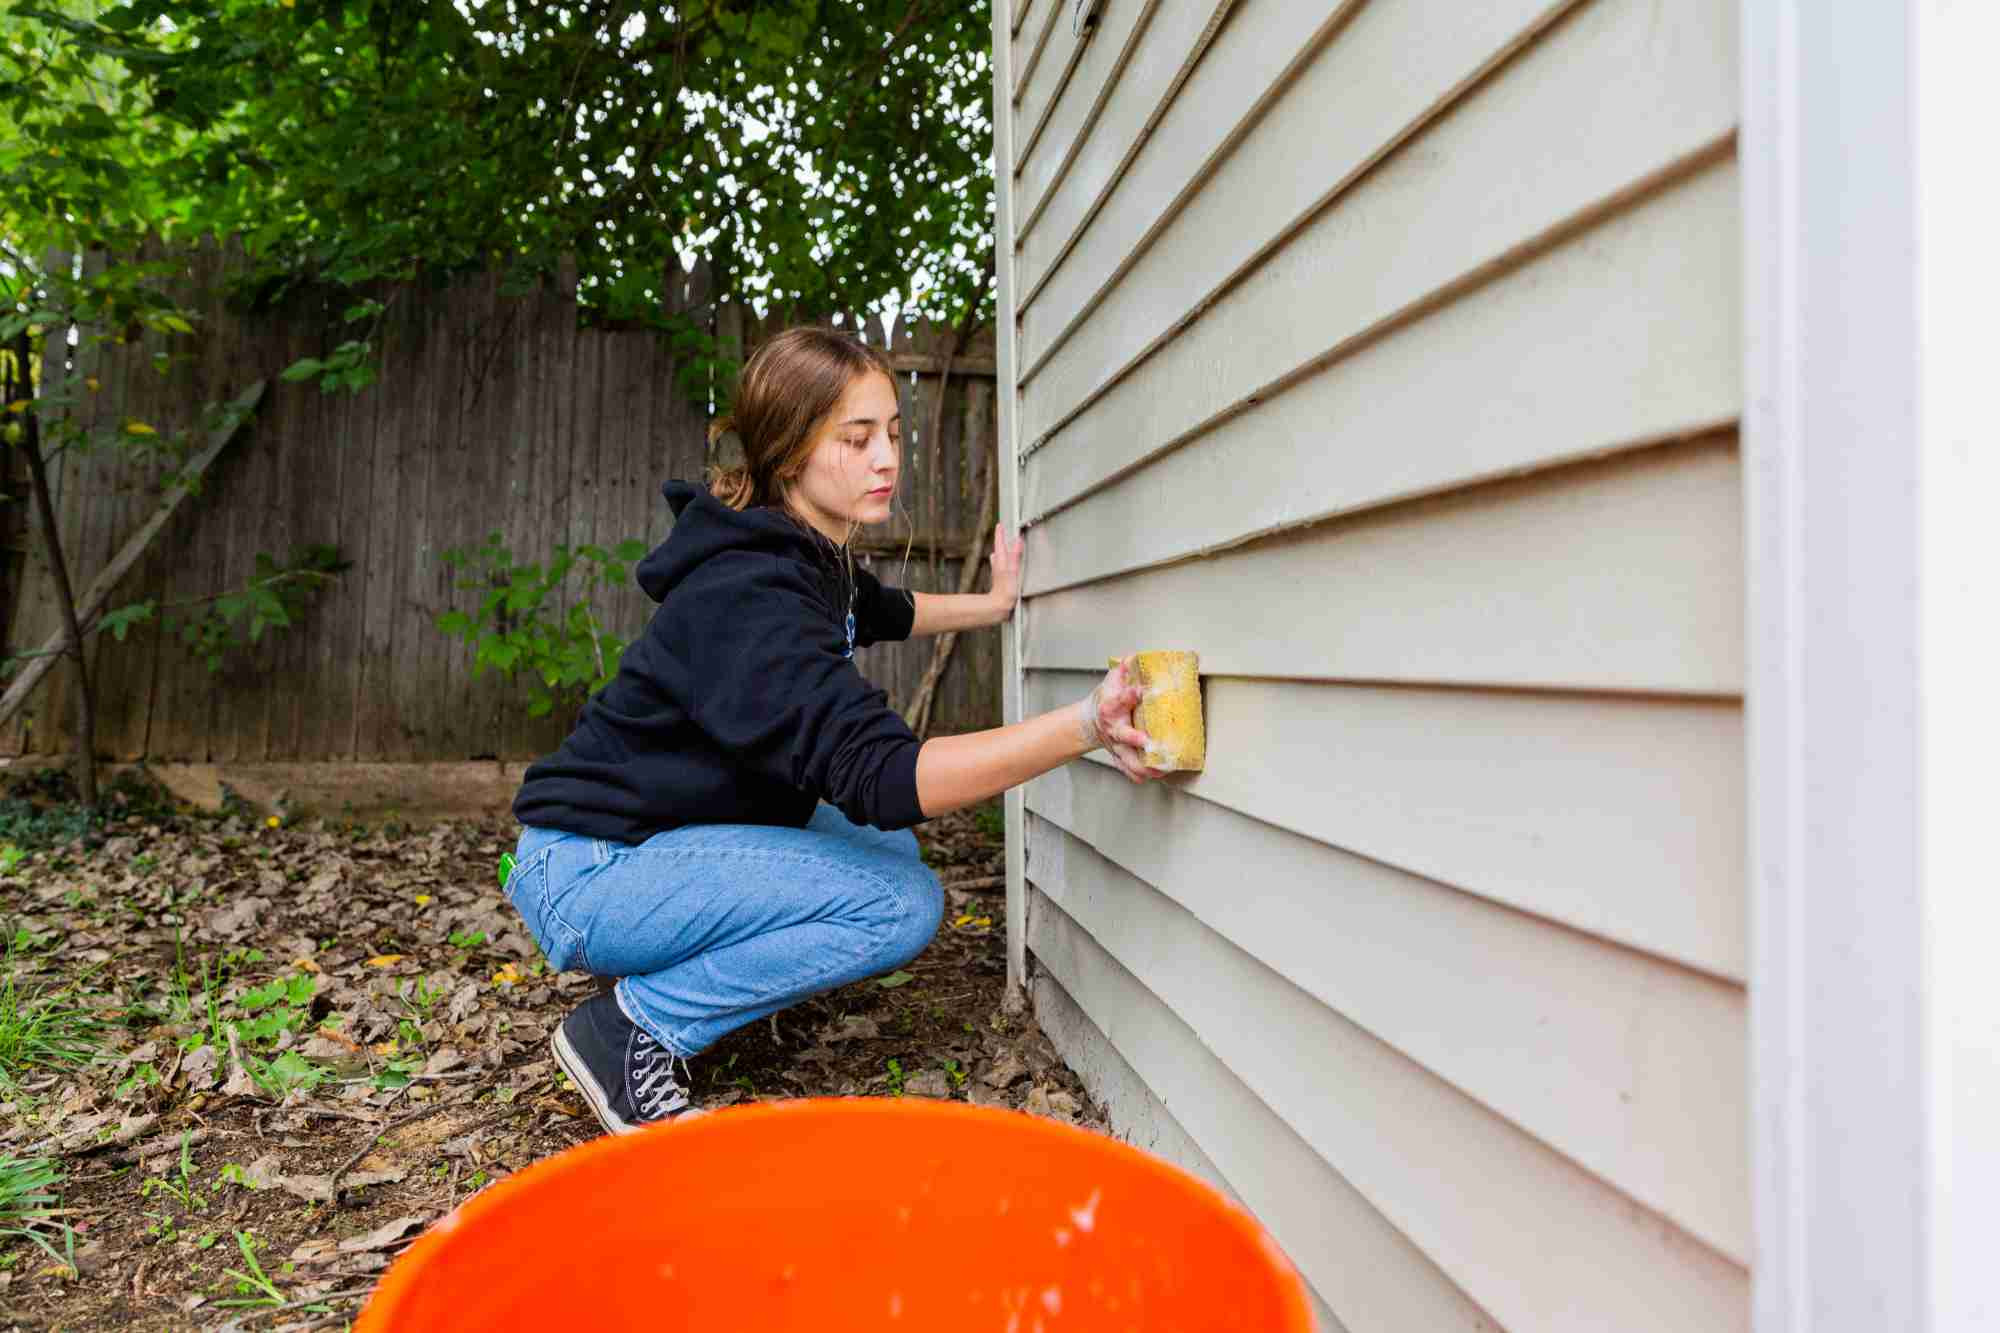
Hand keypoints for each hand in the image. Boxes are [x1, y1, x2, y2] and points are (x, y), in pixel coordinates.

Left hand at [987, 523, 1024, 620]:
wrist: (998, 606)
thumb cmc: (1005, 590)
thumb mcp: (1012, 571)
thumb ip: (1015, 555)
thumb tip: (1017, 540)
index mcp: (1001, 561)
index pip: (1000, 544)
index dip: (1000, 534)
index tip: (1000, 525)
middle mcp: (998, 565)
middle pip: (999, 549)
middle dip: (1001, 541)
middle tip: (1003, 532)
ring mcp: (999, 573)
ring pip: (1000, 557)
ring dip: (1003, 550)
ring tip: (1005, 545)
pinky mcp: (1002, 580)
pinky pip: (1002, 566)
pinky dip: (1004, 561)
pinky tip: (1004, 565)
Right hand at [1076, 655, 1167, 782]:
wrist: (1091, 720)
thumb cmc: (1106, 699)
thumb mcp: (1113, 680)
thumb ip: (1125, 668)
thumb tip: (1135, 655)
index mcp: (1111, 706)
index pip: (1120, 699)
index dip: (1130, 694)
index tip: (1140, 691)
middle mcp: (1113, 728)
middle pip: (1123, 735)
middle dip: (1135, 739)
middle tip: (1148, 741)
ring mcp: (1116, 745)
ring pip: (1128, 759)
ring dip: (1143, 766)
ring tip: (1160, 769)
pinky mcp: (1120, 757)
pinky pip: (1128, 770)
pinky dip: (1139, 775)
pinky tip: (1154, 775)